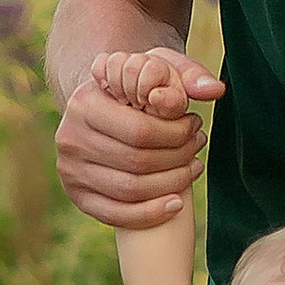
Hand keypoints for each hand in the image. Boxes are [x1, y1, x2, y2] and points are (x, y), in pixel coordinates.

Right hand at [56, 46, 224, 229]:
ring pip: (130, 190)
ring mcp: (70, 170)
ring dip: (170, 184)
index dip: (176, 135)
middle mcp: (70, 137)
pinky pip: (115, 214)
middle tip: (197, 147)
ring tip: (192, 168)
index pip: (140, 130)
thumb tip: (214, 90)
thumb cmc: (136, 88)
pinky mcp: (77, 195)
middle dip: (177, 158)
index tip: (196, 127)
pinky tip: (176, 202)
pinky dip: (149, 213)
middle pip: (136, 162)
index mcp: (84, 103)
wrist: (101, 107)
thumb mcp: (158, 69)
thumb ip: (189, 75)